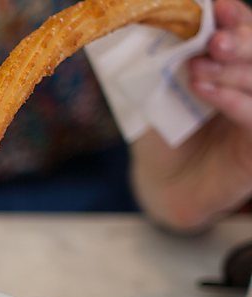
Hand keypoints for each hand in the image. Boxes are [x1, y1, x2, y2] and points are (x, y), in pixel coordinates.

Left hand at [131, 0, 251, 231]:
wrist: (163, 184)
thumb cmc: (161, 135)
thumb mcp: (156, 93)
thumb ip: (161, 62)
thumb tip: (150, 23)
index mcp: (232, 63)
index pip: (242, 30)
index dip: (234, 16)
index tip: (216, 6)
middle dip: (240, 40)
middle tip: (213, 41)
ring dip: (232, 70)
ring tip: (198, 70)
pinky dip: (232, 100)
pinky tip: (206, 91)